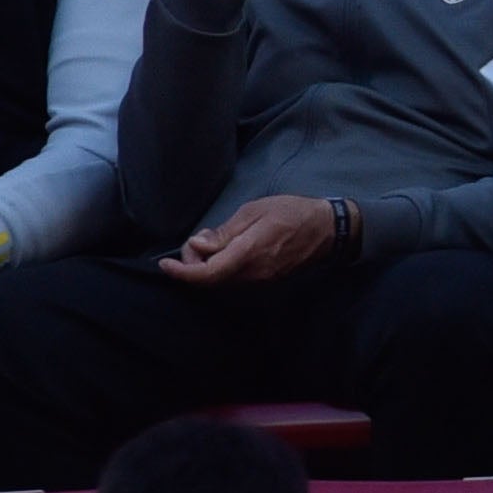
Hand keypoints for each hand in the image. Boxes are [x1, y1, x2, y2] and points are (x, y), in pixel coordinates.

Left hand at [160, 193, 347, 289]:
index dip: (181, 272)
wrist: (328, 230)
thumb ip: (225, 232)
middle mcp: (251, 273)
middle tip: (197, 239)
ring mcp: (259, 281)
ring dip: (206, 267)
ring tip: (211, 242)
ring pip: (220, 282)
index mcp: (248, 253)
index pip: (206, 274)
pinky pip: (233, 280)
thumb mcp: (255, 211)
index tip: (165, 264)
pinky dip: (220, 269)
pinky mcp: (264, 281)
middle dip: (193, 264)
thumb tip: (197, 245)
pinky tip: (225, 251)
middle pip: (209, 280)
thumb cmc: (292, 212)